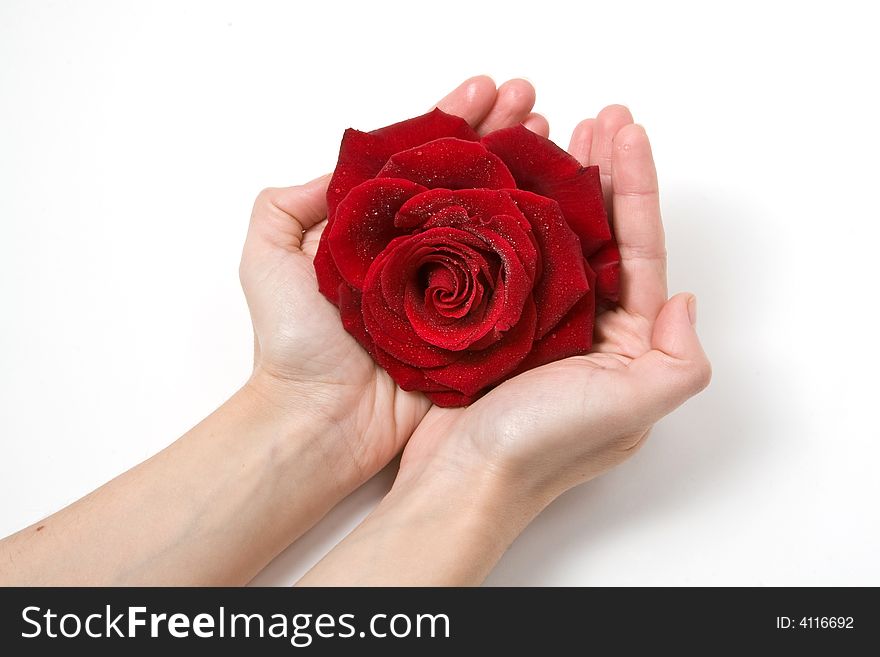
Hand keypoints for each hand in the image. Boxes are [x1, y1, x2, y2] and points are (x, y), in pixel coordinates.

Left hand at [238, 76, 549, 481]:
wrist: (320, 416)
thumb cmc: (291, 341)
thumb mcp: (266, 252)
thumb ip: (294, 200)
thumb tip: (352, 165)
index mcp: (376, 227)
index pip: (421, 159)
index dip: (455, 120)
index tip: (487, 89)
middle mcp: (420, 249)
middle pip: (469, 180)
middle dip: (503, 135)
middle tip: (535, 101)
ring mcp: (453, 285)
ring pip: (499, 219)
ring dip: (529, 176)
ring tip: (557, 136)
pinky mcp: (476, 322)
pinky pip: (514, 276)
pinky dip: (540, 241)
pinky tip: (564, 208)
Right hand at [396, 107, 711, 506]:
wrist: (460, 479)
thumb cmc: (540, 448)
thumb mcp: (630, 410)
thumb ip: (676, 361)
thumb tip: (683, 301)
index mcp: (625, 344)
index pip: (639, 250)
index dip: (637, 188)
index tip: (626, 133)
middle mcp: (586, 329)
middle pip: (599, 235)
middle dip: (604, 175)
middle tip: (599, 119)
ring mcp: (537, 324)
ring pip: (552, 239)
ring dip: (558, 187)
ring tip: (556, 135)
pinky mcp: (492, 323)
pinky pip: (506, 256)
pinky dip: (510, 217)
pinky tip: (505, 183)